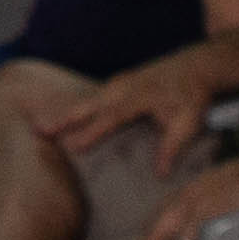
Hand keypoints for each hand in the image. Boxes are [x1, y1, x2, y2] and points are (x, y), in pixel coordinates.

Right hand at [46, 49, 221, 174]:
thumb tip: (160, 174)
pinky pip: (92, 96)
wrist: (199, 65)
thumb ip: (172, 147)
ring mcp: (119, 82)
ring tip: (41, 127)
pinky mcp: (118, 83)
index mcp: (139, 96)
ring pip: (86, 100)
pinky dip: (76, 106)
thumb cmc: (194, 95)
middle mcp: (124, 87)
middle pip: (88, 105)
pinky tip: (63, 117)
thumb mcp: (190, 122)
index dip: (92, 131)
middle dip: (63, 118)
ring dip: (63, 113)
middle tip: (39, 131)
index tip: (73, 146)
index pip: (112, 116)